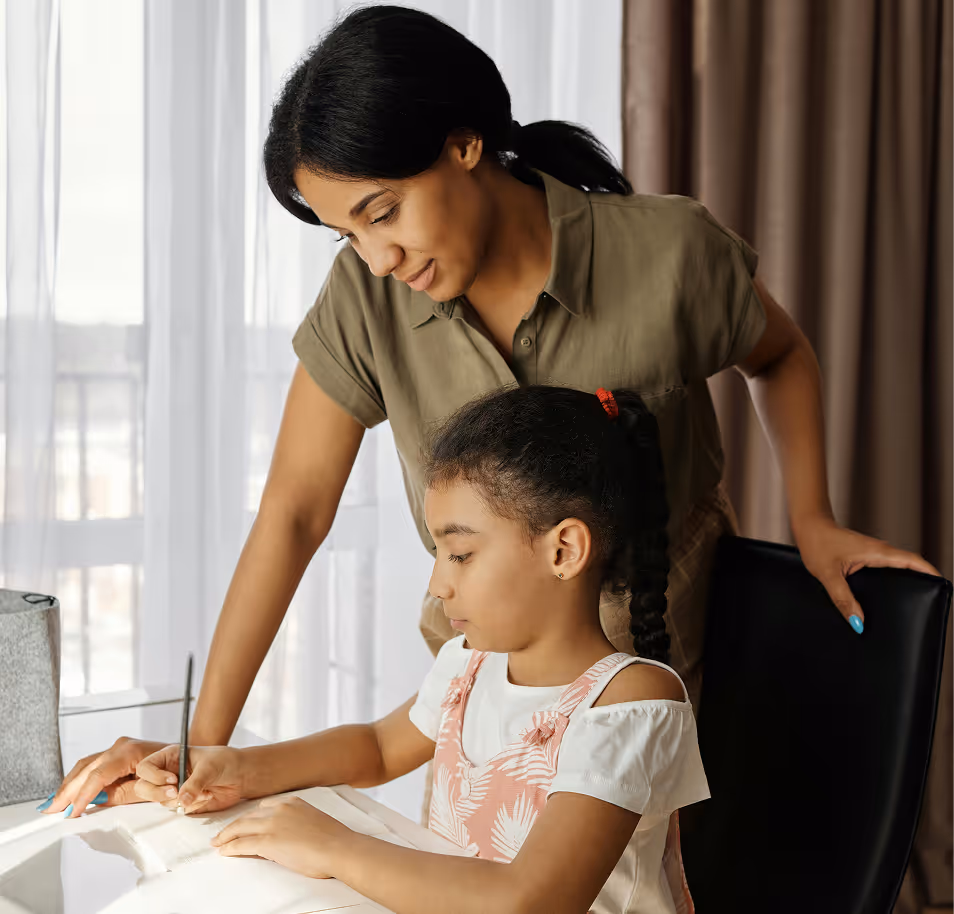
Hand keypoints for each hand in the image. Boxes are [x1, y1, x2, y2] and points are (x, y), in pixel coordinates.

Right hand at [47, 737, 166, 817]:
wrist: (190, 757)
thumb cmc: (176, 772)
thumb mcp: (150, 788)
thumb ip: (123, 794)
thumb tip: (97, 801)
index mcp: (129, 751)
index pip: (98, 776)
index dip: (83, 796)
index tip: (72, 812)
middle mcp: (121, 745)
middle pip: (86, 769)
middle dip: (68, 791)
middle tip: (51, 810)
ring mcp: (119, 746)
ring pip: (86, 765)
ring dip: (69, 784)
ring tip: (54, 803)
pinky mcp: (119, 752)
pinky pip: (93, 764)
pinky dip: (80, 778)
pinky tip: (69, 791)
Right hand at [135, 744, 248, 813]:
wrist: (240, 775)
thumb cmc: (225, 761)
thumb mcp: (209, 767)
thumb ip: (194, 783)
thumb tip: (181, 799)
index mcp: (170, 756)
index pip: (145, 767)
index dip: (154, 776)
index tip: (173, 780)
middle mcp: (166, 772)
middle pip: (143, 787)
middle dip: (159, 793)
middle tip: (176, 793)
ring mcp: (172, 788)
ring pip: (161, 801)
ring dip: (182, 800)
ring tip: (204, 791)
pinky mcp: (181, 802)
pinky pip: (177, 809)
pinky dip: (191, 807)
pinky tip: (207, 796)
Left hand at [212, 796, 353, 878]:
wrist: (339, 848)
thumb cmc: (333, 840)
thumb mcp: (311, 822)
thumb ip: (294, 824)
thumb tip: (285, 837)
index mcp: (292, 802)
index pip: (263, 806)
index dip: (251, 817)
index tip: (244, 824)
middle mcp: (280, 808)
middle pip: (248, 815)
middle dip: (233, 826)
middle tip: (222, 834)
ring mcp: (273, 824)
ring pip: (241, 827)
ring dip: (226, 836)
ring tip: (218, 843)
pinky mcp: (268, 841)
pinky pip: (243, 843)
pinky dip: (231, 847)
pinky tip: (224, 851)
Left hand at [793, 516, 940, 630]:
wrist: (807, 525)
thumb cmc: (816, 541)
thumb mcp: (828, 574)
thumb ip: (843, 599)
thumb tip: (858, 622)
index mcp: (876, 552)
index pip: (912, 562)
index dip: (929, 573)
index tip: (942, 586)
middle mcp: (878, 551)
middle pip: (909, 567)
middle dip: (921, 581)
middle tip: (929, 600)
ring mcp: (872, 553)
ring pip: (896, 568)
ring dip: (905, 580)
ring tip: (910, 601)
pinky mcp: (863, 556)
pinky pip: (884, 569)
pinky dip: (890, 579)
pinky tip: (884, 594)